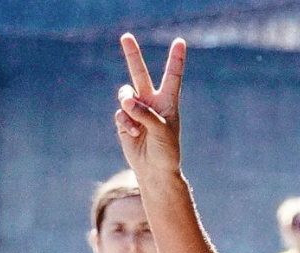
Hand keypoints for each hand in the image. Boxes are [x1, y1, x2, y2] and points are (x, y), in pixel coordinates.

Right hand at [114, 34, 186, 180]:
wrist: (154, 170)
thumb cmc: (166, 152)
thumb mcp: (162, 132)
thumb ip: (146, 115)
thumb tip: (127, 101)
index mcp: (168, 102)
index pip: (172, 76)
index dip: (175, 59)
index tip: (180, 41)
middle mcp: (151, 102)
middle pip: (140, 73)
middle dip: (132, 54)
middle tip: (126, 36)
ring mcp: (136, 110)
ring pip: (125, 94)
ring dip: (128, 106)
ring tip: (136, 125)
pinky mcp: (124, 120)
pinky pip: (120, 113)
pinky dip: (125, 122)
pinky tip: (133, 133)